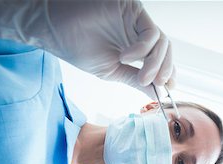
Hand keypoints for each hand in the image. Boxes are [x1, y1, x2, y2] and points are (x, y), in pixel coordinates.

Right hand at [0, 0, 174, 98]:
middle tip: (156, 85)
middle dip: (164, 70)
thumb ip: (134, 79)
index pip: (161, 60)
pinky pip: (149, 32)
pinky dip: (142, 49)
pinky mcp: (132, 9)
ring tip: (142, 77)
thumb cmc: (79, 49)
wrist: (55, 30)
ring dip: (155, 63)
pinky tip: (126, 57)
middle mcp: (139, 33)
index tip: (167, 90)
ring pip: (161, 42)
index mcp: (136, 48)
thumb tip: (156, 93)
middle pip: (166, 50)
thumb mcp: (112, 71)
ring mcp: (136, 21)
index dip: (167, 74)